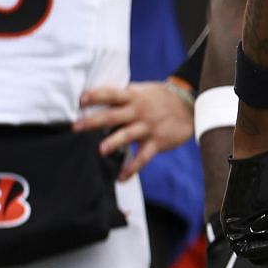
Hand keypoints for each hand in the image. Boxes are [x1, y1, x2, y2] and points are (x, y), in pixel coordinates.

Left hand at [76, 82, 193, 180]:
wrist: (190, 106)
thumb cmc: (159, 98)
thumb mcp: (143, 91)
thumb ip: (123, 96)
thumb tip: (94, 99)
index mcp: (133, 96)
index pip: (112, 93)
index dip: (97, 95)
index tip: (81, 100)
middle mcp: (139, 111)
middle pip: (113, 115)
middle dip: (94, 121)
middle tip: (76, 127)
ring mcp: (148, 127)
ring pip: (128, 135)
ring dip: (114, 142)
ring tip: (101, 150)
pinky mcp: (157, 141)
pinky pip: (143, 157)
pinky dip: (132, 168)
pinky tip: (121, 177)